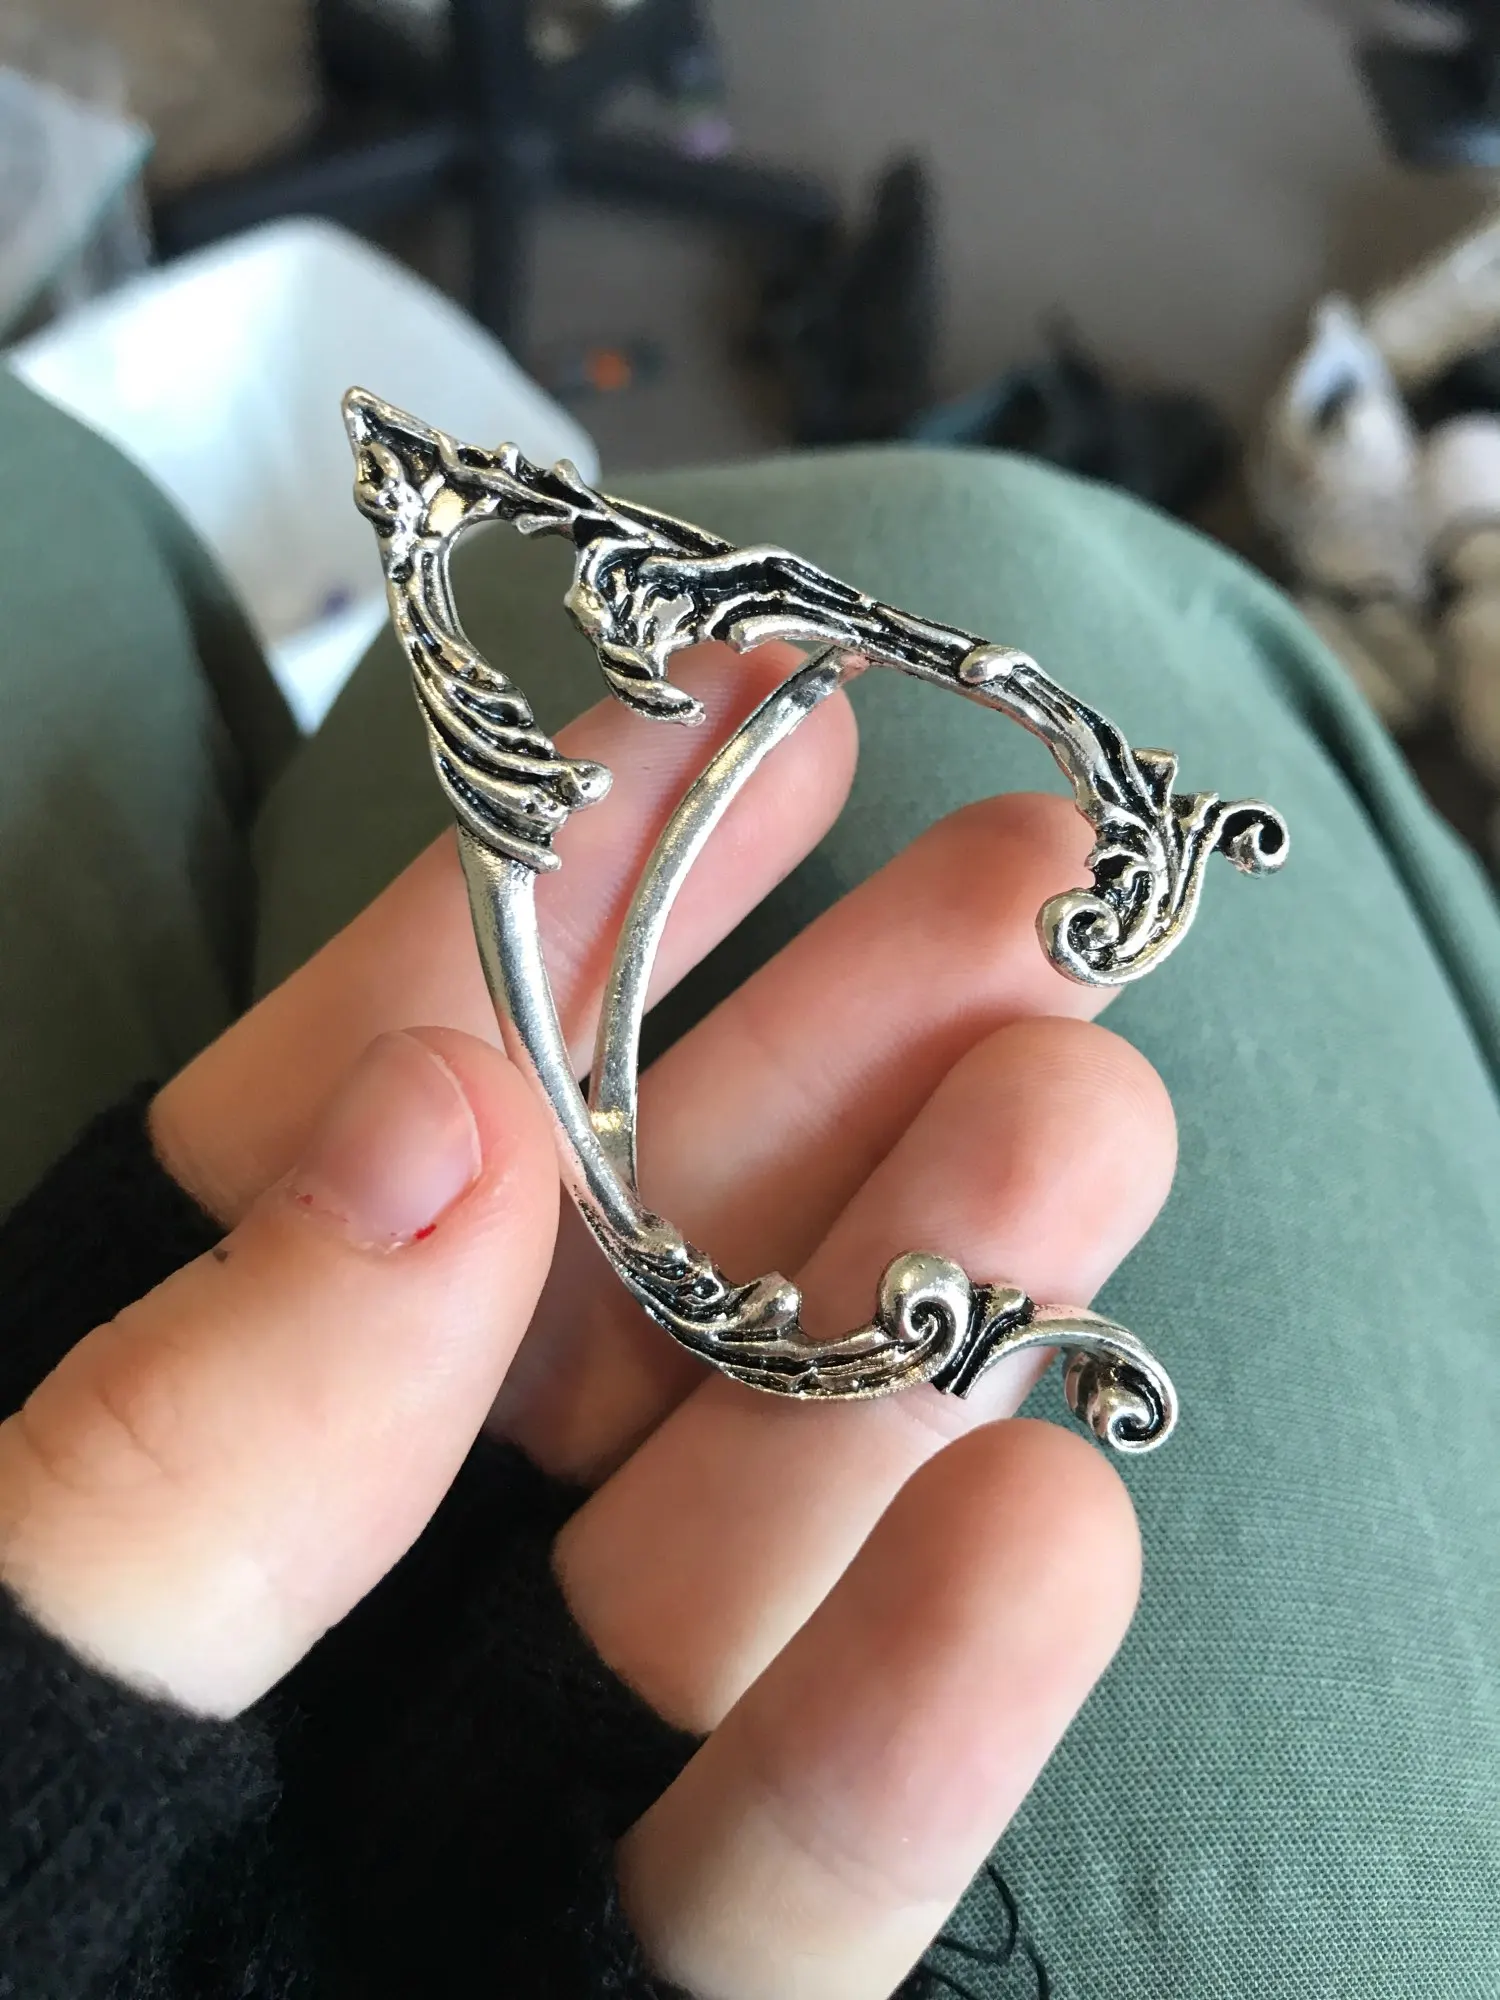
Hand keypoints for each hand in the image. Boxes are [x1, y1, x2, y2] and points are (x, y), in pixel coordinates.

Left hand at [0, 645, 1174, 1999]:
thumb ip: (166, 1443)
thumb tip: (440, 1122)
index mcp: (156, 1450)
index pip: (387, 1114)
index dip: (572, 899)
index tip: (753, 704)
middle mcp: (348, 1598)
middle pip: (626, 1291)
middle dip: (828, 1072)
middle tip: (1039, 893)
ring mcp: (492, 1818)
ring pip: (746, 1544)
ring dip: (923, 1335)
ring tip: (1092, 1118)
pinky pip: (780, 1887)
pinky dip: (914, 1718)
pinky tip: (1055, 1520)